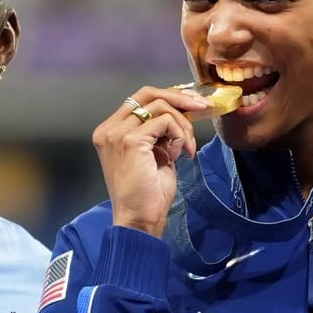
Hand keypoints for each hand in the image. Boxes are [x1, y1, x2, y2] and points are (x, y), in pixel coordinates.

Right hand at [92, 87, 212, 236]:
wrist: (139, 219)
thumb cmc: (148, 194)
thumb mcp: (155, 154)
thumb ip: (160, 133)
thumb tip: (182, 112)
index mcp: (111, 131)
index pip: (140, 99)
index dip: (169, 97)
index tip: (192, 104)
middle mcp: (109, 129)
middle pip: (147, 93)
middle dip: (180, 97)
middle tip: (203, 106)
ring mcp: (117, 133)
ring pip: (161, 107)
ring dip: (183, 126)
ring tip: (187, 148)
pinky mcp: (131, 140)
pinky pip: (166, 122)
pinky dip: (179, 135)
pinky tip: (179, 155)